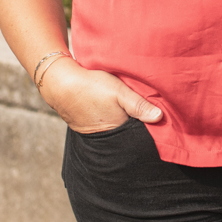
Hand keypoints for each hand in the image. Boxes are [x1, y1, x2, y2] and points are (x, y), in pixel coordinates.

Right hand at [38, 60, 164, 134]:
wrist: (59, 84)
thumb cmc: (91, 87)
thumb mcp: (119, 91)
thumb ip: (139, 104)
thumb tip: (160, 117)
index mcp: (119, 131)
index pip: (140, 137)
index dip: (151, 130)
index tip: (162, 122)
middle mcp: (109, 138)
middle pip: (130, 136)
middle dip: (139, 129)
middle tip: (148, 117)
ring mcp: (96, 134)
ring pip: (118, 131)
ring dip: (125, 124)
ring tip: (131, 114)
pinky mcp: (88, 127)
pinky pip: (106, 127)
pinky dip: (112, 121)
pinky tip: (114, 112)